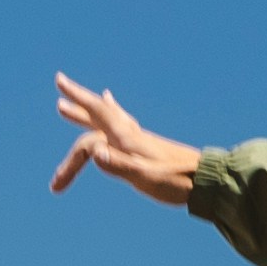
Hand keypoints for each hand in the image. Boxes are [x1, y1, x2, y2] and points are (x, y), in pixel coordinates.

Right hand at [48, 74, 204, 205]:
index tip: (58, 132)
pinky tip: (117, 113)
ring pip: (108, 119)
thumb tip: (94, 153)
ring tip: (74, 104)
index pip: (94, 124)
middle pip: (99, 112)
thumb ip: (119, 165)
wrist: (208, 182)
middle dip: (78, 100)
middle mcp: (131, 134)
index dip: (75, 121)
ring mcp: (139, 139)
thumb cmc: (176, 182)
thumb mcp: (145, 177)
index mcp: (127, 139)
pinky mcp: (146, 146)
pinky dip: (113, 115)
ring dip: (89, 110)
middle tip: (61, 82)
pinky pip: (122, 125)